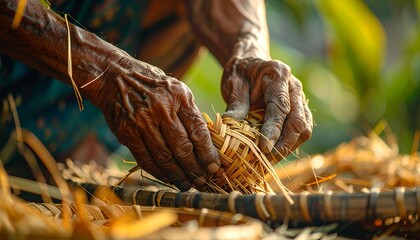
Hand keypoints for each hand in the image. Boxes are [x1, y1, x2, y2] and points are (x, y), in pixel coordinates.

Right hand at [89, 54, 219, 190]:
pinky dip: (158, 172)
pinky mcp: (127, 132)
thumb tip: (206, 144)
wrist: (116, 76)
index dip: (208, 153)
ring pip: (164, 157)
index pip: (198, 131)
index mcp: (180, 97)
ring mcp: (142, 121)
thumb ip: (190, 114)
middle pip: (183, 147)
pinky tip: (168, 178)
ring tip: (187, 185)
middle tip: (202, 181)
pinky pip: (145, 158)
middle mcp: (162, 109)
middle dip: (195, 169)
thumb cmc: (153, 86)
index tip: (214, 167)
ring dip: (178, 175)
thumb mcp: (177, 90)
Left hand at [221, 56, 312, 161]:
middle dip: (285, 143)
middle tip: (267, 158)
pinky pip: (302, 130)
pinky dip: (291, 144)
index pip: (280, 106)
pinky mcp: (300, 109)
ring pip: (304, 128)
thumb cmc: (240, 73)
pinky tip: (275, 153)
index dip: (274, 129)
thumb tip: (231, 124)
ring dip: (289, 146)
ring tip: (270, 159)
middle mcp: (294, 86)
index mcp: (278, 74)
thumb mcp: (233, 83)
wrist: (250, 64)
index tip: (264, 147)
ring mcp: (300, 98)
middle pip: (298, 120)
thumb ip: (235, 103)